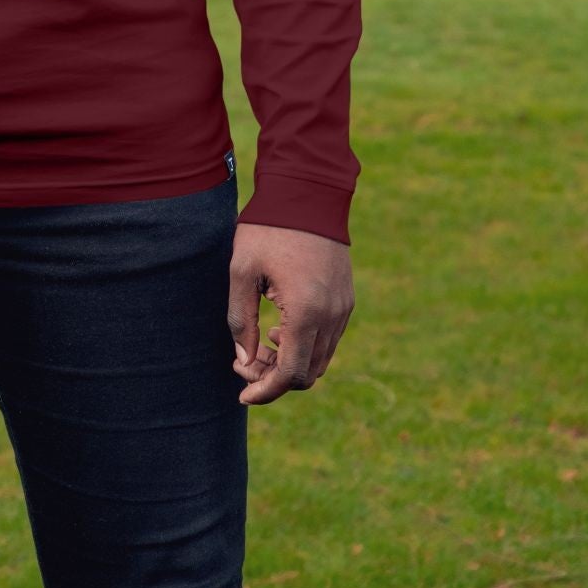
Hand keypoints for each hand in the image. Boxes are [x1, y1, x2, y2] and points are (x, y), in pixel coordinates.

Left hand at [226, 222, 353, 405]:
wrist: (307, 192)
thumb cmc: (269, 229)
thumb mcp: (242, 271)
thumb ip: (240, 320)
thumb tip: (244, 361)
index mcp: (306, 312)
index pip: (291, 374)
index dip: (266, 390)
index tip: (243, 394)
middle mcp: (332, 316)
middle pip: (308, 373)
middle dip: (275, 377)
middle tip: (244, 363)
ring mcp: (344, 308)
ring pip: (320, 358)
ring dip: (291, 362)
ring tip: (261, 344)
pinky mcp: (347, 299)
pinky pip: (329, 339)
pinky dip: (306, 345)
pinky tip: (280, 328)